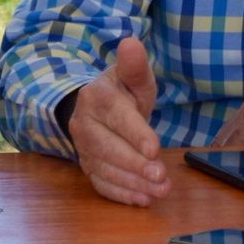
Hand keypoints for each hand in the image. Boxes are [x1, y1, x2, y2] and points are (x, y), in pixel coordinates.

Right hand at [66, 37, 170, 205]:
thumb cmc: (122, 91)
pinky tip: (143, 200)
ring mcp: (82, 147)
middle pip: (108, 148)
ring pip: (105, 169)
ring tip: (160, 190)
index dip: (135, 134)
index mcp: (96, 97)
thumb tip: (131, 43)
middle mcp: (83, 123)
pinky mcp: (86, 166)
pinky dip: (121, 195)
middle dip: (135, 165)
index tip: (154, 149)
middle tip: (161, 176)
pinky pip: (100, 184)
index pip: (116, 117)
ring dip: (134, 183)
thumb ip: (134, 66)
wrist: (98, 108)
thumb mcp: (132, 77)